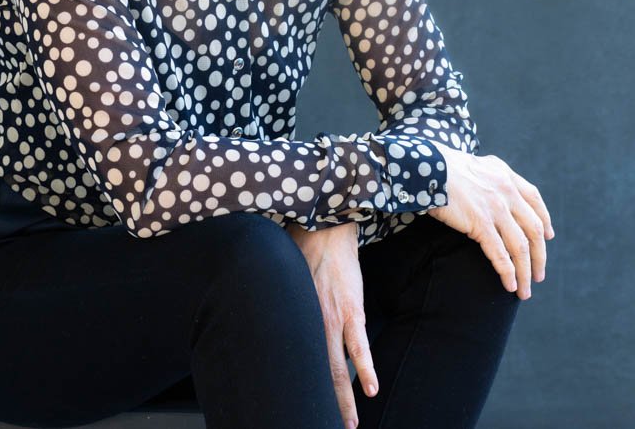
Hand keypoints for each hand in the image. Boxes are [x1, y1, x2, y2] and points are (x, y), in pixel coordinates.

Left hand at [286, 221, 376, 427]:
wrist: (325, 227)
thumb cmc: (300, 248)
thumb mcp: (281, 279)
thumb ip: (279, 301)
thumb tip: (263, 308)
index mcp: (293, 319)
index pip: (292, 362)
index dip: (293, 387)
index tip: (295, 407)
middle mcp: (311, 325)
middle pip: (315, 374)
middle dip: (320, 405)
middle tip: (323, 427)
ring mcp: (334, 319)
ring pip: (337, 369)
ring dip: (343, 399)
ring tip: (347, 424)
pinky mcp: (354, 310)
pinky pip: (360, 346)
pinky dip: (366, 369)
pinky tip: (371, 389)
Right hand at [429, 145, 554, 299]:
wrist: (428, 167)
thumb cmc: (444, 168)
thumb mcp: (477, 166)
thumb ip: (492, 178)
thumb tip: (496, 193)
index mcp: (506, 175)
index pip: (535, 199)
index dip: (545, 220)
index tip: (548, 237)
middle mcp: (507, 191)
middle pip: (534, 228)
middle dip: (539, 255)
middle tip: (539, 274)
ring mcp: (496, 207)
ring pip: (520, 246)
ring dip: (526, 271)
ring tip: (525, 289)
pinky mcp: (481, 223)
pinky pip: (500, 253)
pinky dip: (508, 272)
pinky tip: (509, 285)